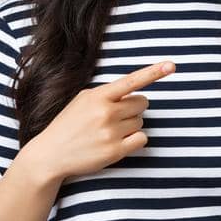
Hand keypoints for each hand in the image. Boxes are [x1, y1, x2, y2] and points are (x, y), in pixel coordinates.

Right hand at [24, 60, 175, 182]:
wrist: (50, 154)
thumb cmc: (69, 124)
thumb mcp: (83, 100)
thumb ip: (107, 94)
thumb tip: (133, 91)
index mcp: (97, 96)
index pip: (130, 81)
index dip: (153, 72)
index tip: (171, 65)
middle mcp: (106, 112)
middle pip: (142, 103)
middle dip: (133, 108)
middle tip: (114, 116)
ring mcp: (111, 132)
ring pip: (141, 121)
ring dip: (130, 125)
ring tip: (108, 131)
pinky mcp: (115, 151)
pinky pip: (142, 139)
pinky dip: (134, 140)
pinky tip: (117, 141)